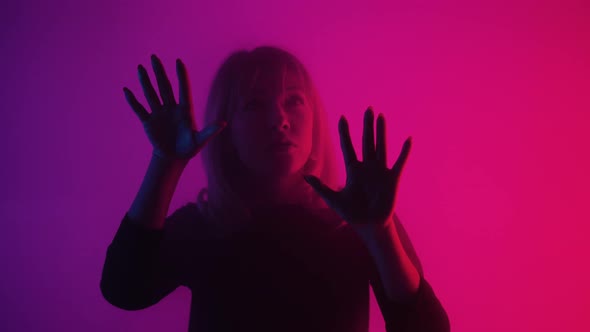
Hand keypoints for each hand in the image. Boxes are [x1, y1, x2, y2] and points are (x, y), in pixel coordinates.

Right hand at [123, 54, 226, 160]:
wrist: (174, 157)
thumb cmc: (190, 147)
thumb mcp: (200, 140)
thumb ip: (210, 131)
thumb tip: (223, 123)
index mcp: (185, 110)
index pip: (183, 89)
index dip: (181, 76)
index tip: (178, 61)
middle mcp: (171, 108)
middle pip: (165, 87)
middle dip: (159, 72)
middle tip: (154, 57)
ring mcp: (159, 113)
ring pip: (151, 94)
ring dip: (145, 82)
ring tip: (140, 68)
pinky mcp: (149, 122)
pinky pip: (140, 110)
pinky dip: (133, 101)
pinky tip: (126, 91)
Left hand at [304, 107, 411, 229]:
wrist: (370, 226)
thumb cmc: (352, 214)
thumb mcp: (334, 200)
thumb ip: (321, 188)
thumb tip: (306, 177)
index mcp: (353, 170)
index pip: (348, 147)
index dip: (345, 133)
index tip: (342, 118)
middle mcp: (367, 167)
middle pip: (366, 141)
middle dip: (367, 125)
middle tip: (368, 108)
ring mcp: (380, 171)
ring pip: (380, 146)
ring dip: (381, 132)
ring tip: (381, 116)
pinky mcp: (392, 179)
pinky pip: (399, 163)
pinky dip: (404, 152)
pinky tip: (408, 139)